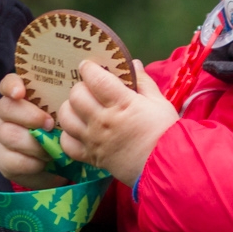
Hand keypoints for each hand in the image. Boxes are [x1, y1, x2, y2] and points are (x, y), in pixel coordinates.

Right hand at [0, 73, 67, 188]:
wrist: (52, 165)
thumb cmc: (58, 132)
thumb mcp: (60, 115)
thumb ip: (63, 102)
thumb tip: (80, 93)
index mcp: (18, 97)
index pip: (8, 83)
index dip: (12, 86)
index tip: (20, 92)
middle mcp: (5, 114)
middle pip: (7, 108)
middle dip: (30, 116)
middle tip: (50, 125)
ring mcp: (0, 137)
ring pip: (10, 135)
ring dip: (34, 143)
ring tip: (52, 149)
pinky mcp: (3, 160)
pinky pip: (14, 160)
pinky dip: (33, 162)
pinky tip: (44, 162)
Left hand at [54, 60, 177, 184]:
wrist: (166, 167)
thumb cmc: (165, 133)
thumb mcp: (159, 102)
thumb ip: (144, 82)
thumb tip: (134, 64)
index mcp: (121, 104)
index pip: (95, 79)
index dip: (88, 68)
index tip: (88, 66)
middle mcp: (103, 121)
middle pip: (76, 96)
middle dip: (80, 87)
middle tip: (89, 88)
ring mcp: (94, 140)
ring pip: (66, 118)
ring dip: (70, 108)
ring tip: (80, 107)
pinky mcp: (91, 157)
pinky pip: (67, 144)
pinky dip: (67, 135)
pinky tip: (77, 130)